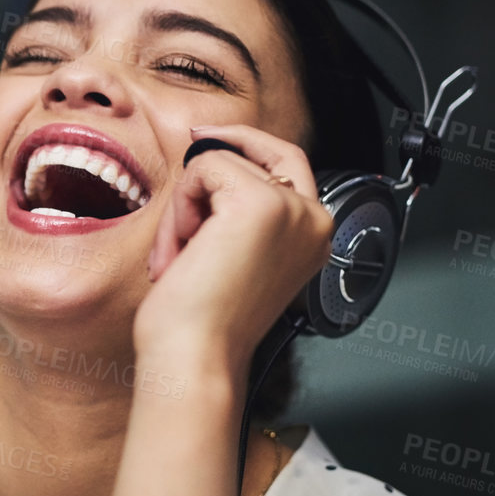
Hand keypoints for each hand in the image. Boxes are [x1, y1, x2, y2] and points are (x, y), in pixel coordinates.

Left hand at [135, 123, 334, 372]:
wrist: (195, 356)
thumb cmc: (204, 321)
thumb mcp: (236, 252)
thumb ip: (242, 210)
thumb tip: (210, 157)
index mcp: (314, 234)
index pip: (287, 159)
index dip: (243, 144)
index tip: (203, 139)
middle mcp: (313, 218)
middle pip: (252, 155)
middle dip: (204, 185)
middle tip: (181, 225)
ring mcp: (291, 208)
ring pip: (219, 164)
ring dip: (185, 209)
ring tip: (182, 259)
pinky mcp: (259, 203)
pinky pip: (203, 169)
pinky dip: (180, 208)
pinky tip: (183, 252)